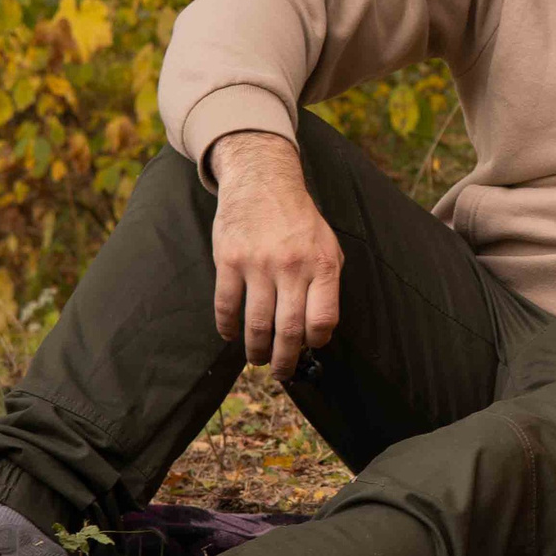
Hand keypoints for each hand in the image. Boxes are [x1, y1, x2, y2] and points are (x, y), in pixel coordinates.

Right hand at [208, 130, 342, 379]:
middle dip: (284, 360)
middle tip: (280, 372)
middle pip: (288, 329)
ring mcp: (258, 264)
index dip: (316, 341)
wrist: (263, 183)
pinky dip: (227, 327)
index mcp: (321, 265)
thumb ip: (326, 285)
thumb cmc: (300, 222)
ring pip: (256, 324)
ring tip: (257, 359)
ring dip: (256, 350)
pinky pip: (226, 305)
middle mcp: (291, 267)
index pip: (323, 319)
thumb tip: (318, 329)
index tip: (309, 347)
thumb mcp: (328, 247)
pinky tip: (230, 335)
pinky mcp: (229, 260)